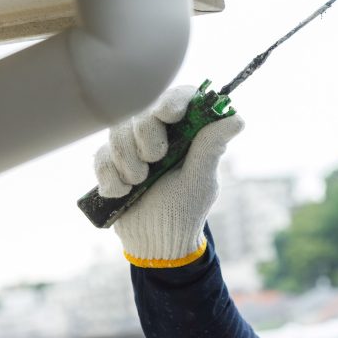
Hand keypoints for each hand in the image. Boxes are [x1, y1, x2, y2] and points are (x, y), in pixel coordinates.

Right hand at [94, 84, 244, 266]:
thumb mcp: (200, 180)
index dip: (172, 99)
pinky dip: (112, 177)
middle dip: (146, 138)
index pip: (180, 97)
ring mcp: (130, 145)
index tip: (168, 115)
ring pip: (117, 132)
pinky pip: (100, 156)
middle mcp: (157, 132)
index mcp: (185, 132)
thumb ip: (210, 147)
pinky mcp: (109, 161)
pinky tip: (123, 192)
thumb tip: (237, 119)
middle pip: (142, 111)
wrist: (155, 239)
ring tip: (140, 182)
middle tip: (154, 162)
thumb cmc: (184, 209)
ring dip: (128, 161)